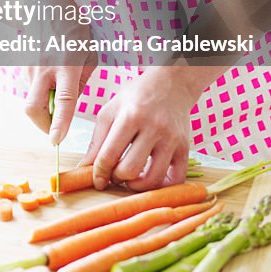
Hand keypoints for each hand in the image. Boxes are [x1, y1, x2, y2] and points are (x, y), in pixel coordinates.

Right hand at [22, 0, 96, 144]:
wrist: (46, 7)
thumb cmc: (73, 30)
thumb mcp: (89, 54)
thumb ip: (81, 81)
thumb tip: (70, 102)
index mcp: (67, 65)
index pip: (63, 100)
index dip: (59, 123)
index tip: (56, 141)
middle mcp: (45, 69)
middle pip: (34, 107)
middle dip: (42, 125)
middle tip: (53, 130)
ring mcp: (31, 68)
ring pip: (33, 99)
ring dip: (44, 105)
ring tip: (58, 87)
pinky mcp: (24, 67)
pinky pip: (32, 88)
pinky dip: (41, 91)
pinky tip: (51, 76)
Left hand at [79, 68, 199, 190]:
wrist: (171, 84)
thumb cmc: (136, 97)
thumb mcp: (111, 110)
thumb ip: (97, 140)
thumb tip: (85, 168)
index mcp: (130, 116)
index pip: (109, 154)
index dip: (99, 173)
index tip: (97, 180)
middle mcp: (153, 128)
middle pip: (129, 169)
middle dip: (117, 178)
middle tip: (115, 174)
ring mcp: (171, 139)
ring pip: (152, 179)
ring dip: (137, 186)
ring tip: (131, 178)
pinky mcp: (185, 148)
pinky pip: (176, 180)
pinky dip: (162, 187)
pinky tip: (151, 179)